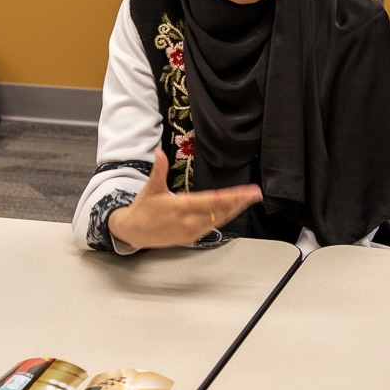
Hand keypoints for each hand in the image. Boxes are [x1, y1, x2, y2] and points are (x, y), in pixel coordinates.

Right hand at [108, 148, 261, 249]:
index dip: (232, 197)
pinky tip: (232, 210)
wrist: (134, 232)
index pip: (212, 201)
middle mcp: (189, 221)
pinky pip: (212, 225)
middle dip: (239, 202)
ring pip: (219, 219)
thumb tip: (159, 152)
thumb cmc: (143, 209)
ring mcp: (191, 231)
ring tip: (248, 200)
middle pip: (221, 211)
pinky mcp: (191, 237)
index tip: (246, 191)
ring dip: (235, 209)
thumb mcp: (150, 188)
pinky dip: (224, 217)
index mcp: (180, 207)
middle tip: (255, 194)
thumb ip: (158, 170)